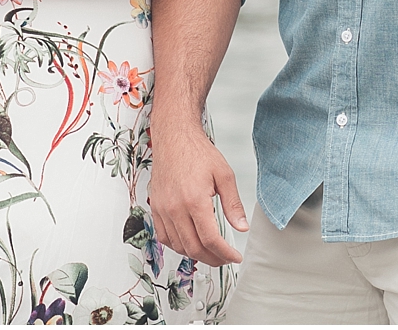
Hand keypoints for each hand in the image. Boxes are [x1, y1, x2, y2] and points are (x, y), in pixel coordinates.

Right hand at [149, 121, 247, 265]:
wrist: (174, 138)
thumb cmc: (198, 153)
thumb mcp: (224, 175)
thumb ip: (233, 204)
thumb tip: (242, 227)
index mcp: (195, 200)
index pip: (210, 240)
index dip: (224, 254)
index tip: (235, 257)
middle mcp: (175, 208)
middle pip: (193, 248)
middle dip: (212, 259)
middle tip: (225, 258)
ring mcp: (162, 210)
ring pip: (178, 246)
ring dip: (195, 254)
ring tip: (211, 252)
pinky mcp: (155, 208)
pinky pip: (164, 237)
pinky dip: (178, 245)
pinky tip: (190, 242)